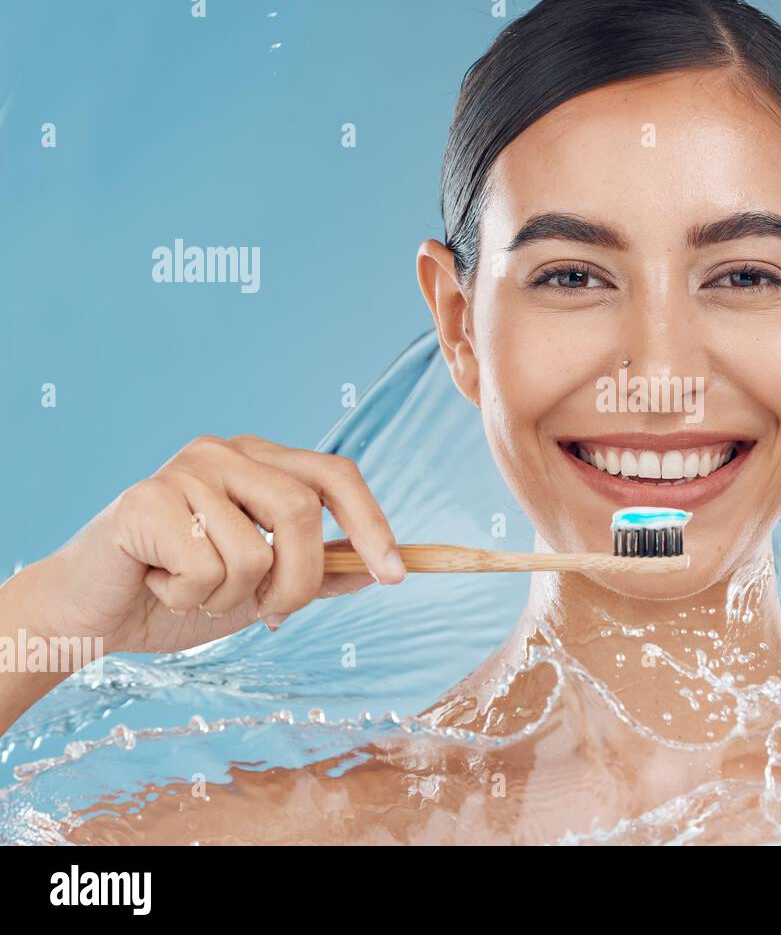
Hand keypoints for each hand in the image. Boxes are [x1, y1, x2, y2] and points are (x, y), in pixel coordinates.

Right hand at [27, 434, 405, 654]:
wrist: (97, 612)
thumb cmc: (183, 591)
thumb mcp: (264, 586)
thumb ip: (319, 573)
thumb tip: (379, 570)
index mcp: (261, 461)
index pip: (335, 474)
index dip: (371, 524)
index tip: (396, 575)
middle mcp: (226, 452)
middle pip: (303, 511)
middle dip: (299, 580)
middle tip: (271, 615)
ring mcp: (184, 470)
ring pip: (255, 550)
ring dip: (234, 597)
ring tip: (196, 592)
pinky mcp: (145, 500)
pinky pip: (205, 567)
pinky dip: (189, 597)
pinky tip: (160, 584)